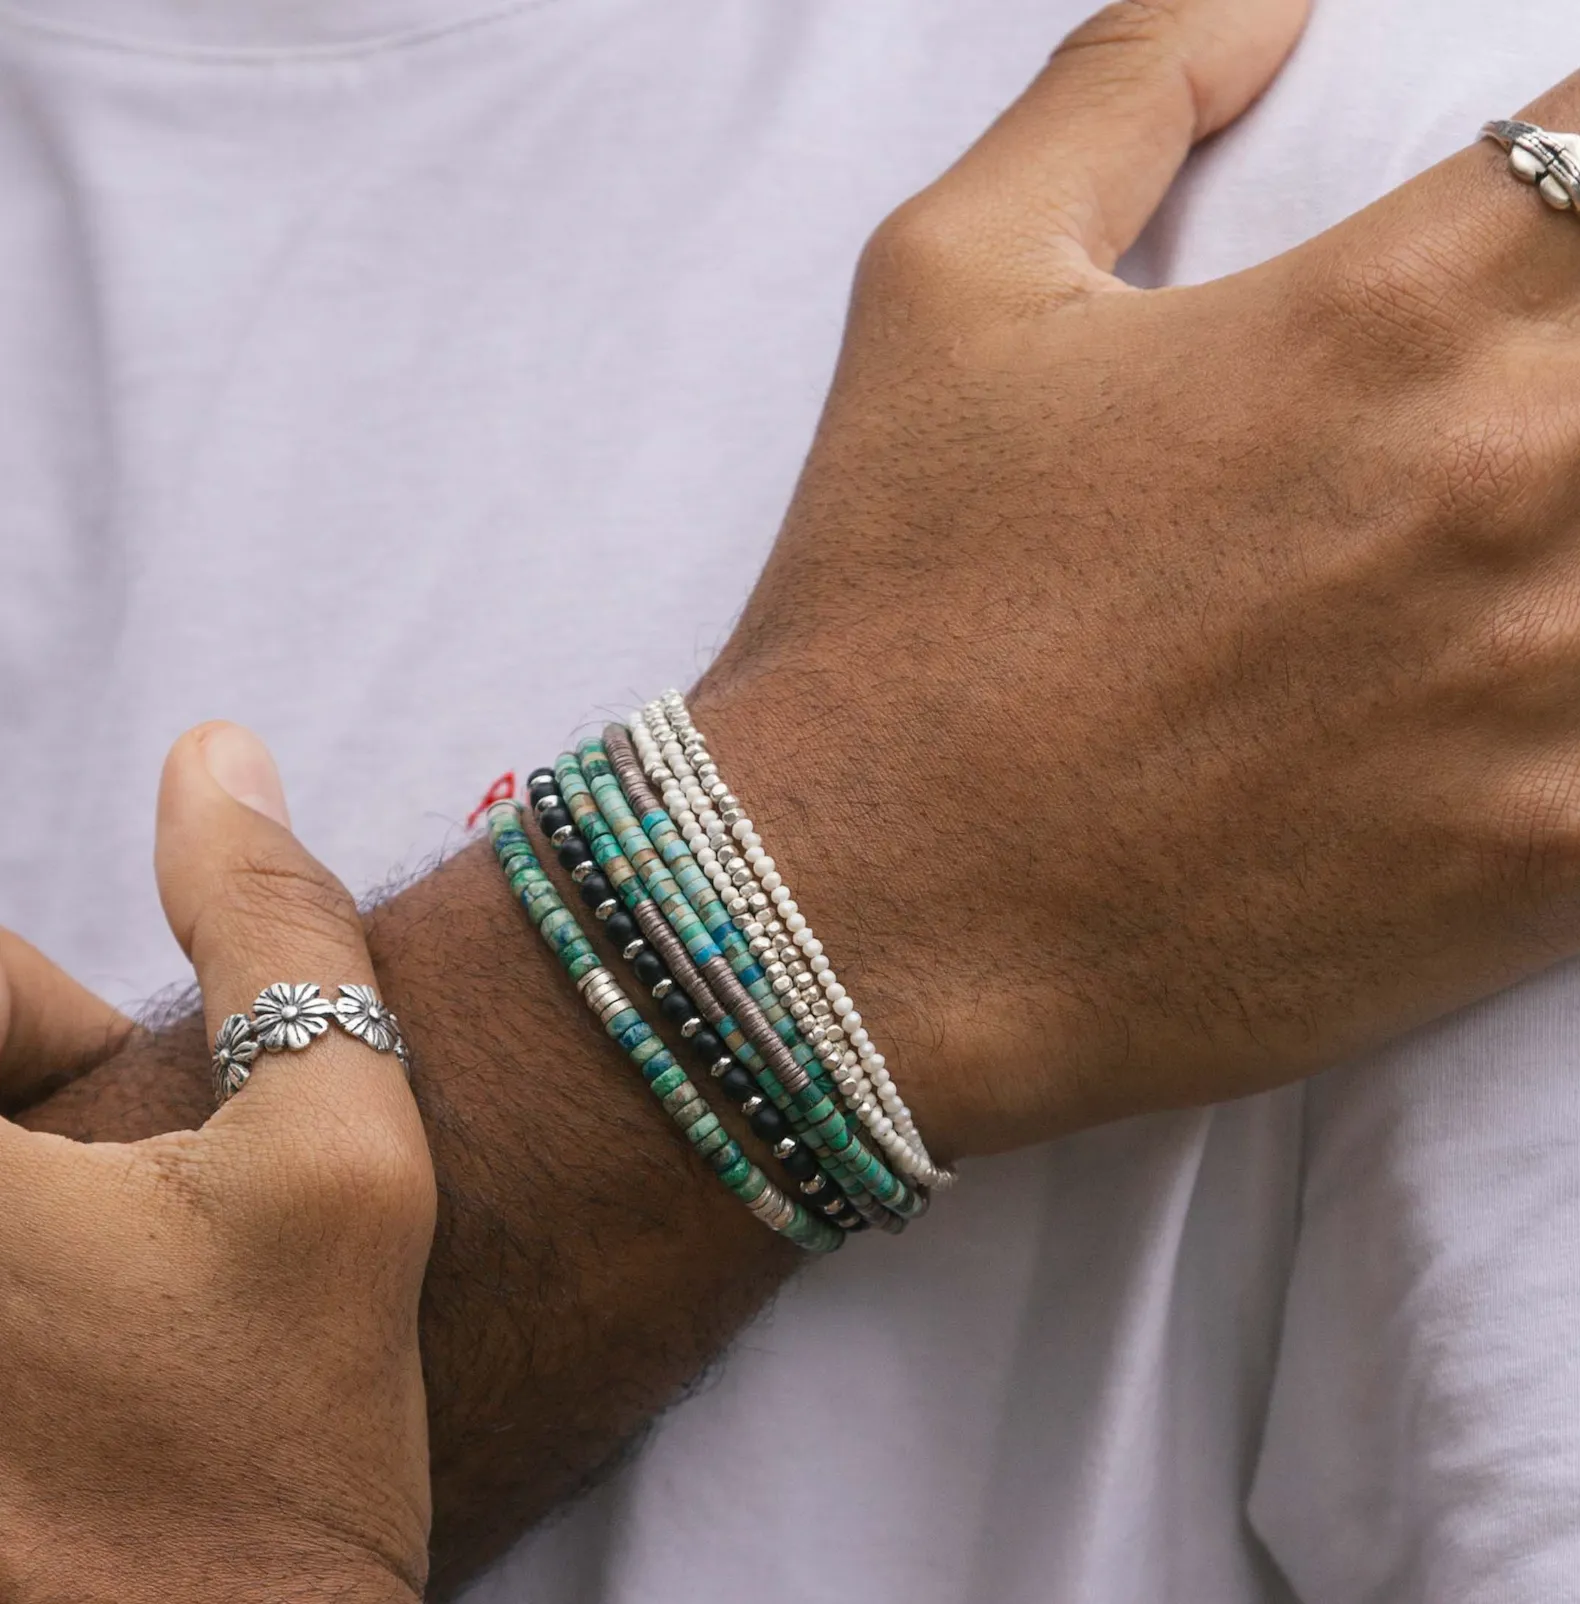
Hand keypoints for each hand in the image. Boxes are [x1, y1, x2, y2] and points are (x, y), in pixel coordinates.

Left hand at [0, 723, 433, 1603]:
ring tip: (106, 1293)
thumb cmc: (276, 1437)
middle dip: (30, 1096)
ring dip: (31, 1176)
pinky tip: (67, 1343)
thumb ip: (283, 930)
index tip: (122, 1131)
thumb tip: (217, 754)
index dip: (46, 1027)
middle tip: (120, 1209)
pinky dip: (25, 1251)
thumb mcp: (344, 1154)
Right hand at [699, 0, 1579, 1153]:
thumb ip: (1124, 88)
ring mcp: (1552, 687)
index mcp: (1384, 315)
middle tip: (1521, 403)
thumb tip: (1269, 0)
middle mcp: (1503, 480)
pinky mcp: (1547, 861)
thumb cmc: (887, 607)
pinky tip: (1526, 678)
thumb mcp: (944, 285)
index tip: (1565, 218)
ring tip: (1516, 533)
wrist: (861, 911)